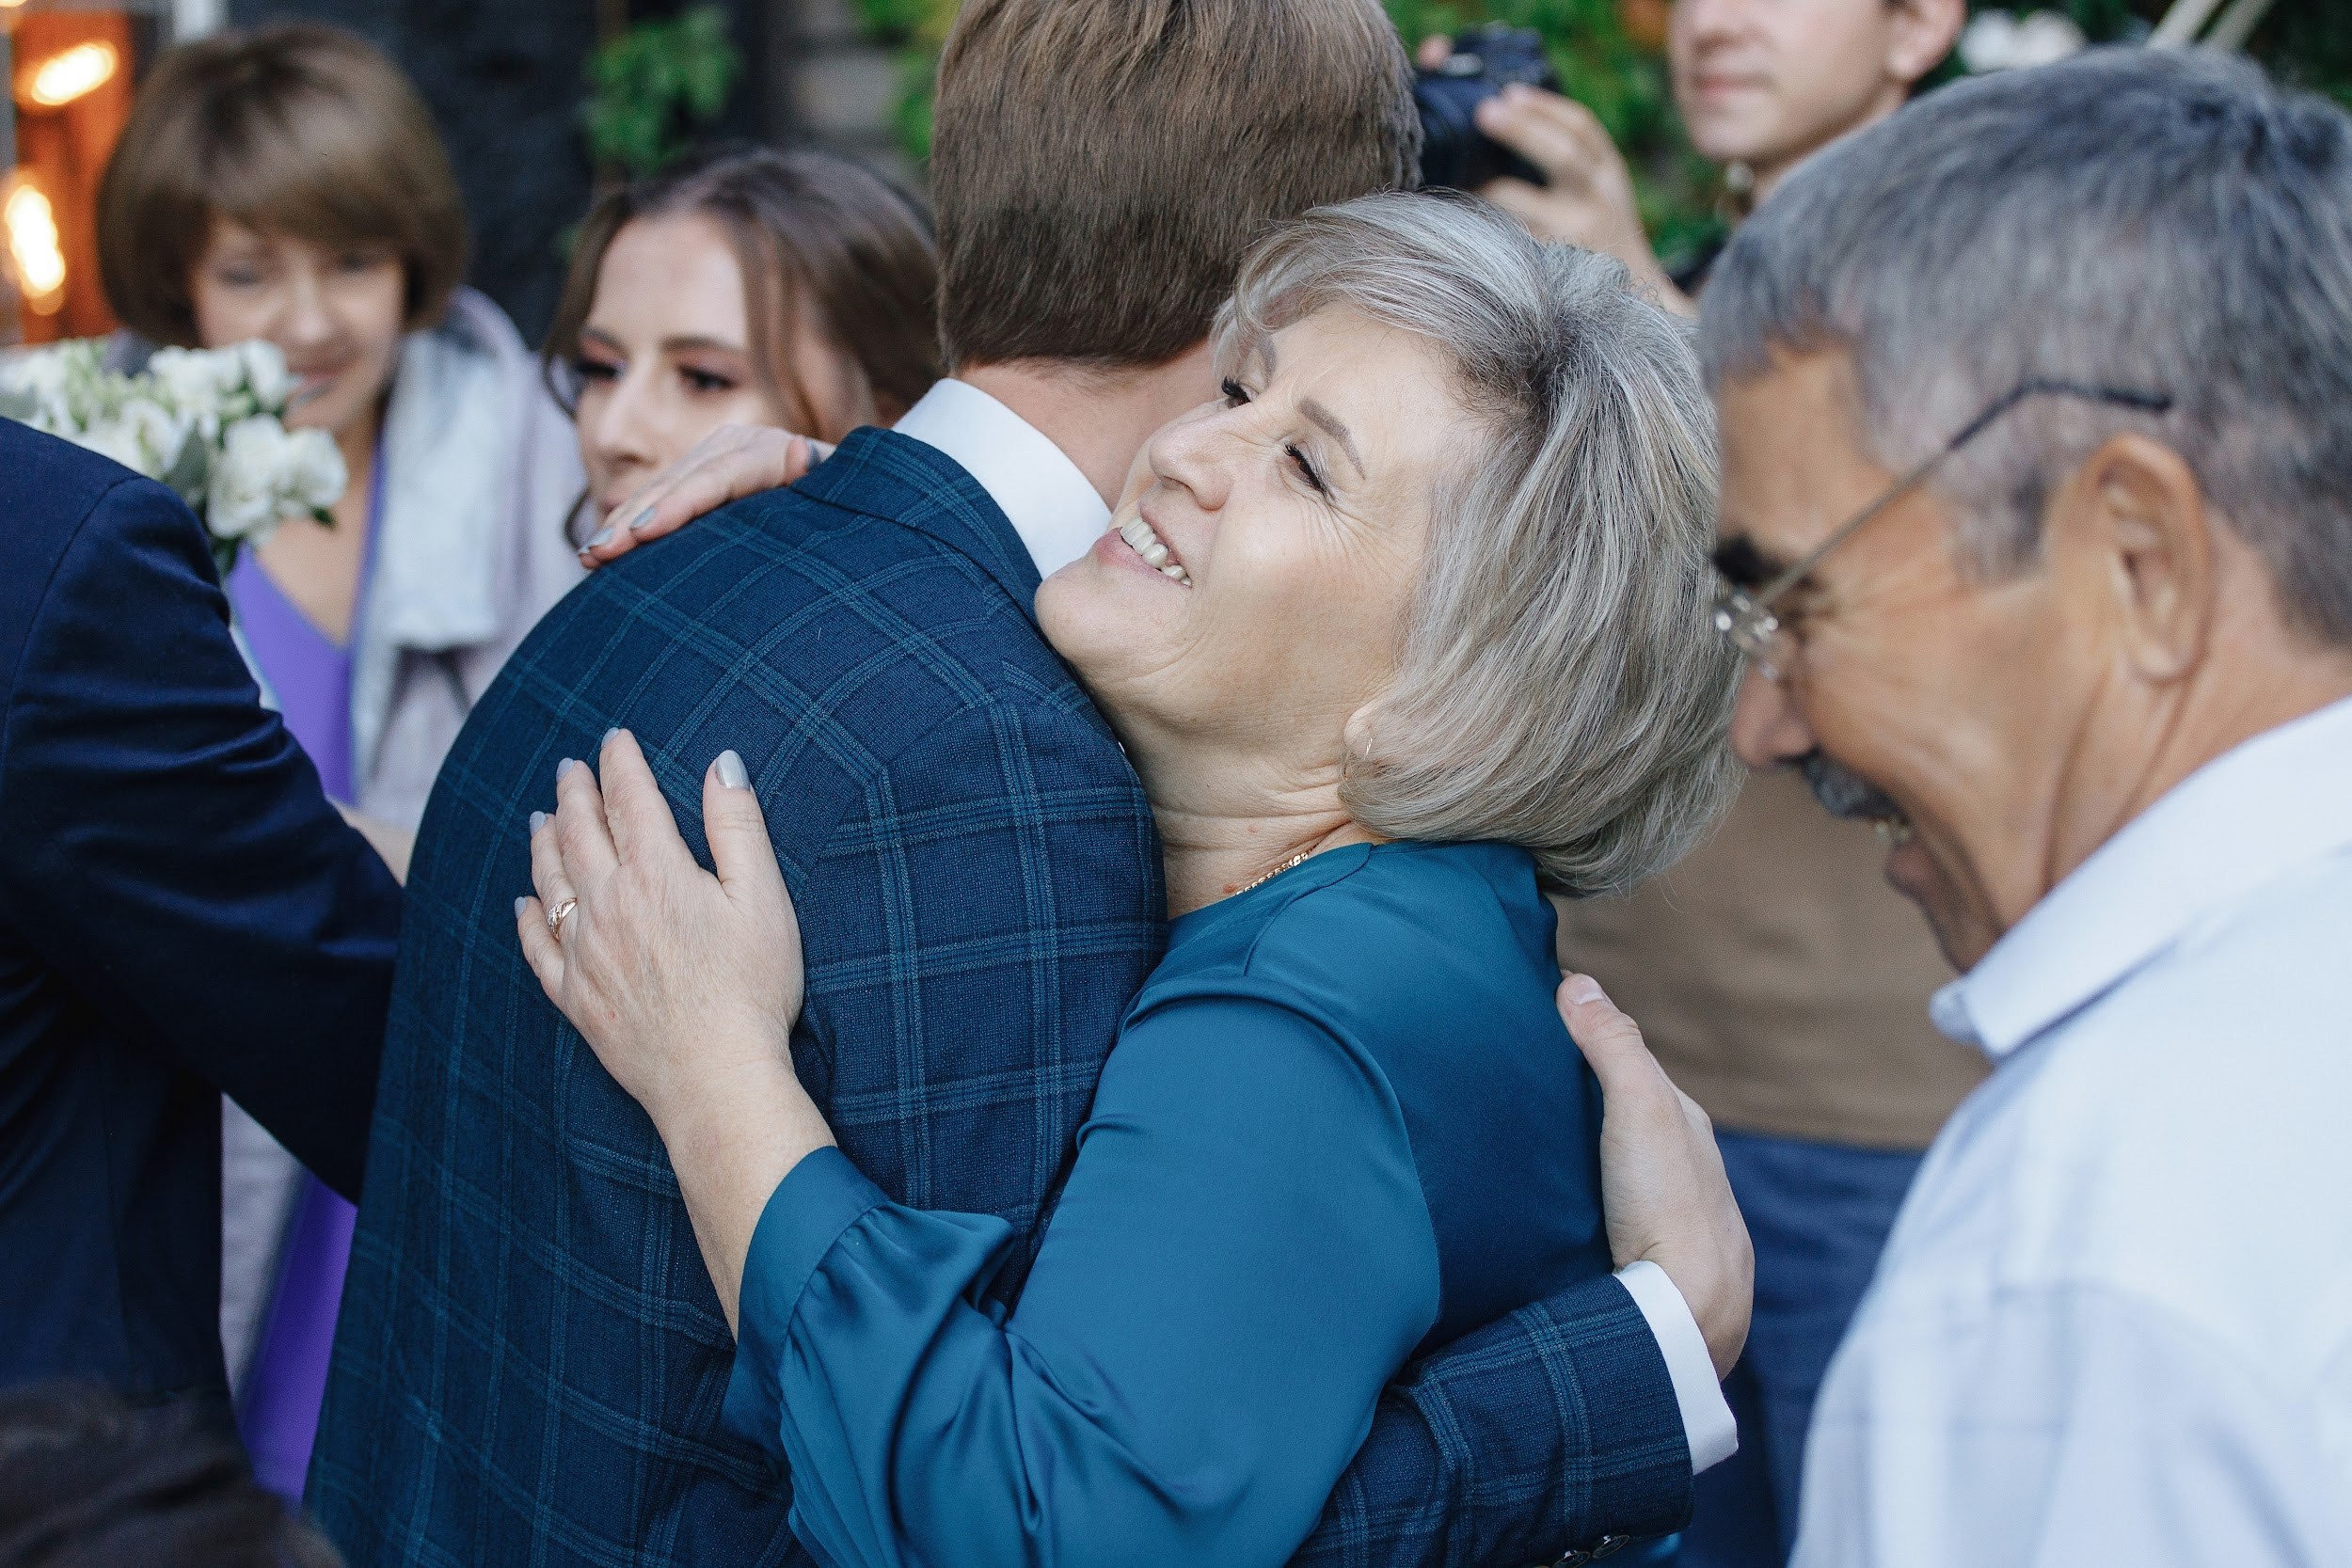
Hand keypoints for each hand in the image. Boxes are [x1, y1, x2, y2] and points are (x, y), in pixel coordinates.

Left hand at [517, 731, 833, 1330]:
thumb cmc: (752, 989)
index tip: (615, 739)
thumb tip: (721, 763)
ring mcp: (583, 951)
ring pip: (550, 881)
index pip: (629, 799)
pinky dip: (526, 918)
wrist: (715, 1078)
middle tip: (570, 768)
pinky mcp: (575, 997)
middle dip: (574, 792)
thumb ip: (737, 825)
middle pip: (580, 832)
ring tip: (540, 818)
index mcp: (656, 872)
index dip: (621, 763)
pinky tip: (523, 903)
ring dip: (543, 842)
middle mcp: (607, 903)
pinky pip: (537, 947)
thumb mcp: (763, 897)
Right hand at [577, 425, 835, 570]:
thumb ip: (821, 484)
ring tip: (590, 555)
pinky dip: (631, 520)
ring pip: (662, 488)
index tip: (643, 531)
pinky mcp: (703, 473)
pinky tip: (601, 547)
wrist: (855, 491)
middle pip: (680, 481)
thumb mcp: (844, 498)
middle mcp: (740, 445)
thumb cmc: (853, 509)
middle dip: (636, 517)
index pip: (718, 477)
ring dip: (623, 521)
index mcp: (773, 452)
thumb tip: (800, 452)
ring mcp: (718, 456)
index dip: (679, 503)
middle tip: (598, 552)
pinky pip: (661, 497)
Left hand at [1460, 76, 1694, 317]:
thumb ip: (1572, 163)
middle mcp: (1597, 203)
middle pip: (1562, 154)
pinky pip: (1509, 246)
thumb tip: (1511, 119)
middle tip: (1483, 112)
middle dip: (1522, 130)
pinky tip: (1456, 227)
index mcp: (1609, 178)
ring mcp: (1575, 239)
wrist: (1636, 305)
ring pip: (1524, 206)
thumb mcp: (1601, 194)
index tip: (1511, 93)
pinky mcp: (1552, 272)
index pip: (1583, 129)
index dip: (1546, 107)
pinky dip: (1482, 234)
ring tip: (1456, 176)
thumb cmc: (1604, 240)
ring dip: (1488, 190)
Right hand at [1559, 972, 1751, 1378]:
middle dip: (1581, 1108)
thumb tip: (1576, 981)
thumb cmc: (1667, 1208)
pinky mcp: (1641, 1267)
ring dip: (1577, 1164)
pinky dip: (1579, 1207)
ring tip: (1521, 1156)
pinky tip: (1549, 1215)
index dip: (1588, 1049)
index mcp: (1686, 1129)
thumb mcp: (1639, 1107)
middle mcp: (1683, 1172)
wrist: (1684, 1317)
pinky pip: (1606, 1220)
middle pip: (1623, 1125)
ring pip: (1616, 1177)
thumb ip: (1612, 1045)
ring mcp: (1664, 1222)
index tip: (1537, 1033)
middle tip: (1517, 1093)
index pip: (1632, 1071)